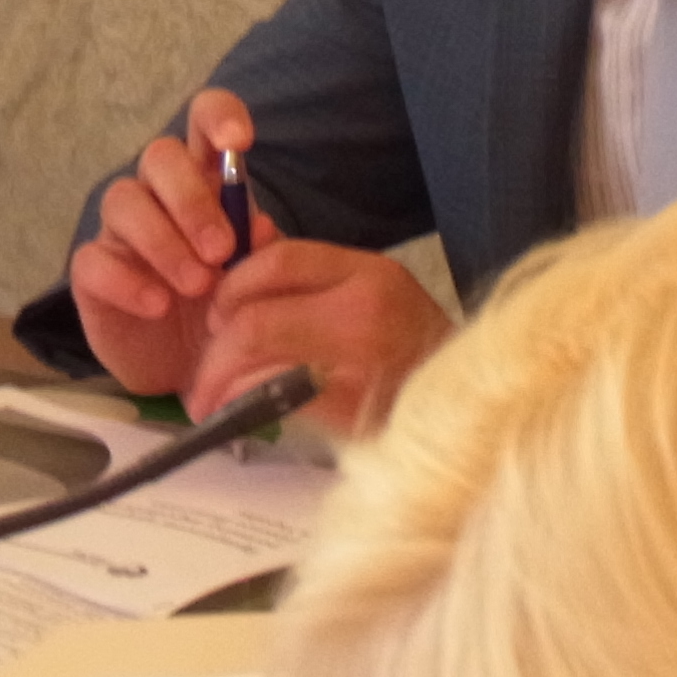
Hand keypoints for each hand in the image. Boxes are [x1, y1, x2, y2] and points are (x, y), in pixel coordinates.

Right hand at [66, 90, 274, 398]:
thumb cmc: (229, 308)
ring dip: (164, 241)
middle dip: (192, 200)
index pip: (202, 121)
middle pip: (159, 156)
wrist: (196, 372)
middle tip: (221, 252)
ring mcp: (120, 232)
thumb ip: (260, 251)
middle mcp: (158, 194)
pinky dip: (128, 281)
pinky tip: (158, 306)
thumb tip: (258, 225)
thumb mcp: (255, 281)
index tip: (239, 141)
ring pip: (123, 200)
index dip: (217, 116)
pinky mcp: (92, 274)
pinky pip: (93, 259)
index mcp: (205, 180)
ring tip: (199, 286)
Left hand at [189, 240, 449, 432]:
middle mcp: (363, 309)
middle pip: (256, 313)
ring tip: (206, 397)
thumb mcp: (380, 303)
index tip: (218, 314)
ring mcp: (356, 361)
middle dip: (215, 345)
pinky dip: (238, 404)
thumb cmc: (418, 364)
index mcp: (370, 274)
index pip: (279, 259)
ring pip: (256, 354)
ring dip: (217, 378)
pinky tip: (230, 416)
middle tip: (203, 369)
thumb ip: (322, 288)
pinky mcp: (348, 410)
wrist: (473, 417)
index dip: (234, 285)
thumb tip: (244, 289)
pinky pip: (270, 397)